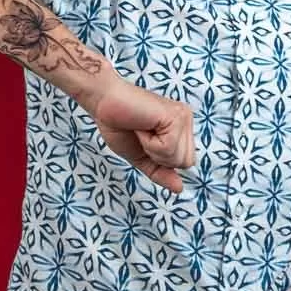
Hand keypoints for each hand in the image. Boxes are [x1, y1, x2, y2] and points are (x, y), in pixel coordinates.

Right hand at [92, 76, 194, 192]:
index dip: (162, 160)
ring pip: (179, 158)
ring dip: (153, 150)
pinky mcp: (175, 116)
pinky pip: (168, 149)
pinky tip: (142, 126)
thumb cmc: (119, 124)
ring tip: (142, 130)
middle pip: (186, 162)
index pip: (185, 162)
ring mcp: (182, 116)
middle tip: (143, 135)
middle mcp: (186, 120)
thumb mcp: (142, 156)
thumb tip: (179, 188)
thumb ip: (160, 172)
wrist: (103, 102)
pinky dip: (150, 143)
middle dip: (159, 157)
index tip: (145, 140)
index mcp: (181, 128)